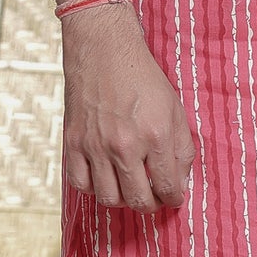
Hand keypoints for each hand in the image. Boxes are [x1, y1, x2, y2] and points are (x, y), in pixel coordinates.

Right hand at [60, 1, 194, 210]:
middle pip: (138, 199)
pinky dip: (94, 189)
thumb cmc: (142, 78)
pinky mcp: (74, 143)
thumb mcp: (174, 109)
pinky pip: (81, 184)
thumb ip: (182, 148)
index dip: (174, 199)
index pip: (168, 186)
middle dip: (151, 205)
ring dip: (123, 200)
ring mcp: (96, 146)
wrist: (104, 51)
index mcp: (156, 135)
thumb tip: (181, 181)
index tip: (173, 198)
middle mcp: (125, 145)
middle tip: (154, 199)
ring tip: (130, 189)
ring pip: (109, 198)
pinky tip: (105, 179)